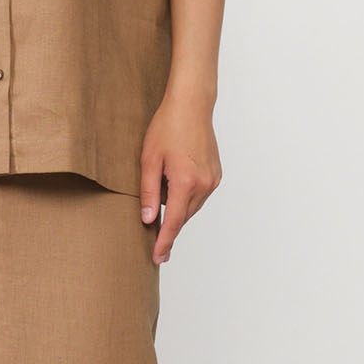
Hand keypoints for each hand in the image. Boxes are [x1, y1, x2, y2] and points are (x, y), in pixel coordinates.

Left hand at [139, 94, 221, 263]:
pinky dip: (185, 197)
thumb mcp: (149, 160)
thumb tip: (147, 219)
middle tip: (154, 240)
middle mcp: (203, 185)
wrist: (191, 106)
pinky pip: (198, 196)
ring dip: (176, 209)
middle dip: (168, 227)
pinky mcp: (216, 175)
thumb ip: (147, 192)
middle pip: (182, 217)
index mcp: (185, 182)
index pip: (172, 222)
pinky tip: (175, 183)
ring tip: (162, 193)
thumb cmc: (167, 127)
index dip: (164, 242)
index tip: (158, 257)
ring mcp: (212, 180)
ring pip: (191, 207)